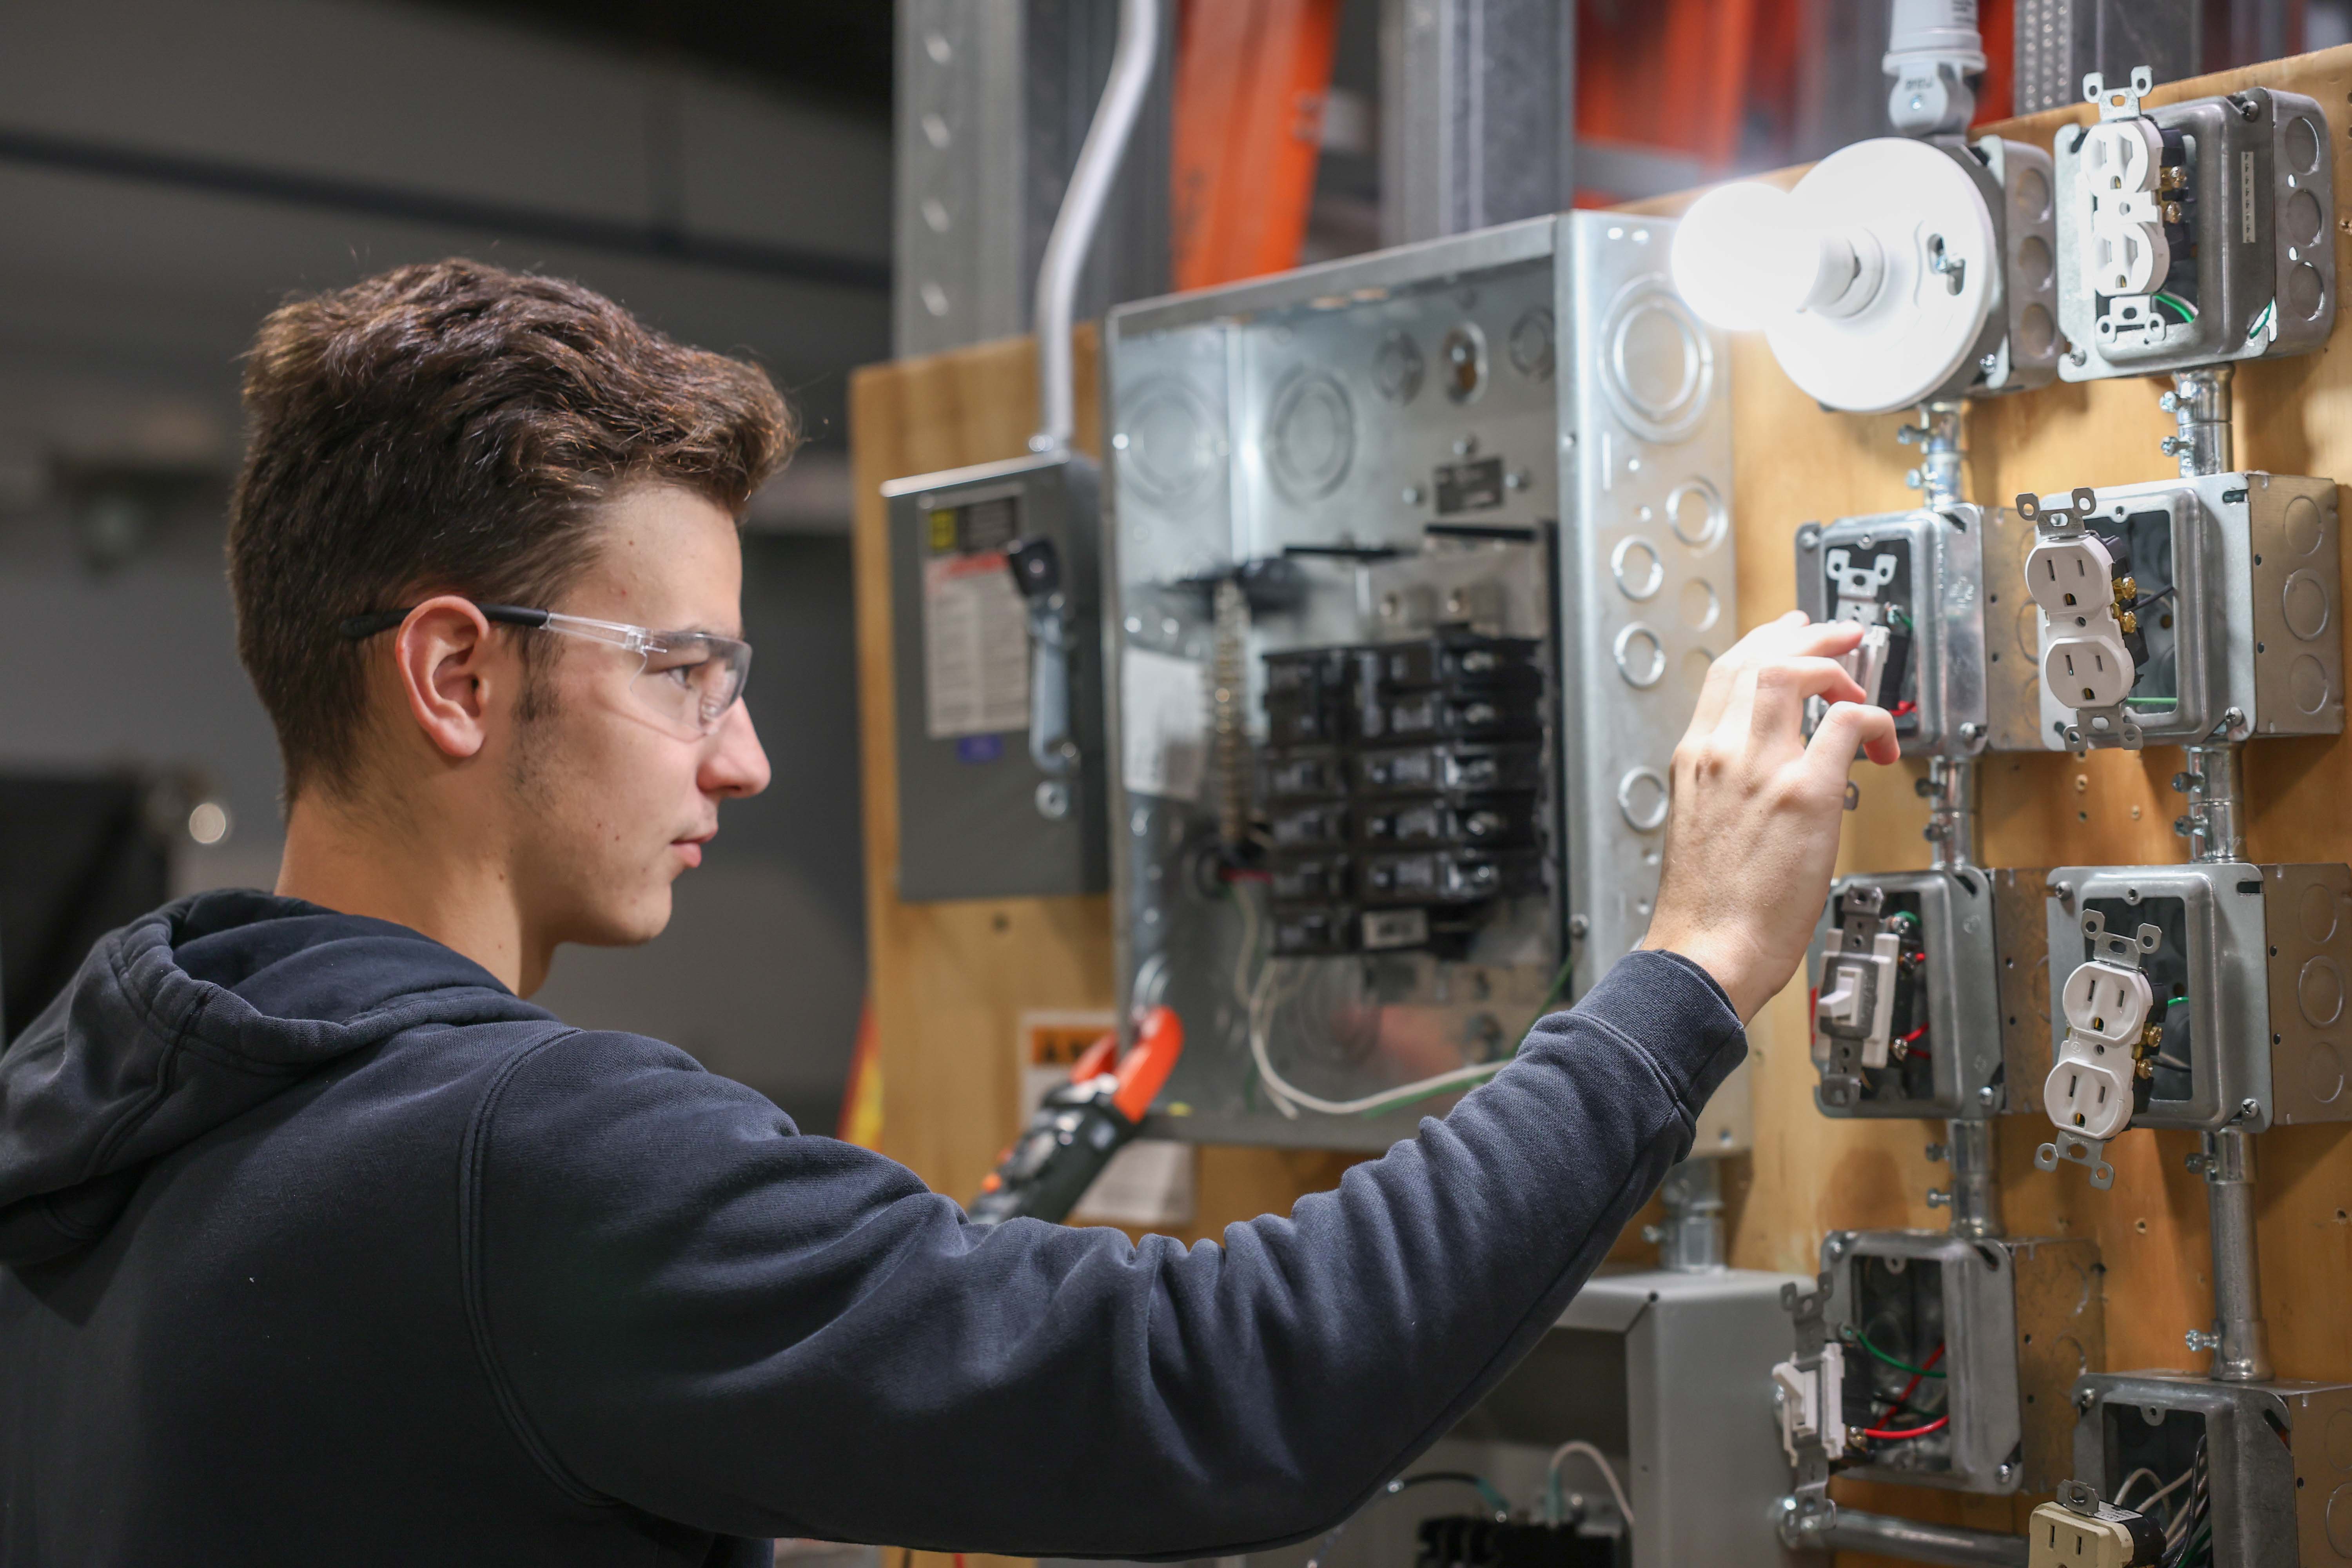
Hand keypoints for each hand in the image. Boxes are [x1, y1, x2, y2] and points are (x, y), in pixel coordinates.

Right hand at [1642, 612, 1898, 1021]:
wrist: (1703, 951)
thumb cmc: (1705, 906)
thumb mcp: (1699, 824)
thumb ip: (1726, 786)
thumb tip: (1765, 772)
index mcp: (1695, 760)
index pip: (1726, 674)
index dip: (1765, 645)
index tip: (1791, 638)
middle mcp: (1723, 753)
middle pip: (1761, 659)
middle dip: (1808, 636)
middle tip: (1841, 637)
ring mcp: (1762, 769)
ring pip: (1797, 674)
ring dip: (1838, 665)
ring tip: (1862, 677)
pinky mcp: (1804, 795)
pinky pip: (1848, 724)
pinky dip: (1873, 721)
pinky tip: (1881, 745)